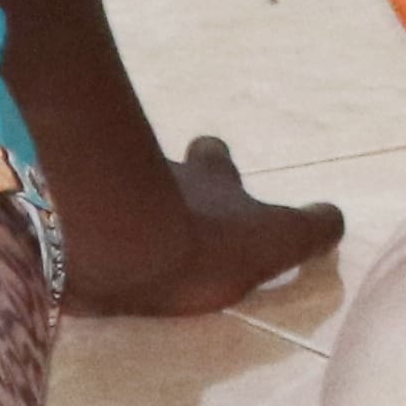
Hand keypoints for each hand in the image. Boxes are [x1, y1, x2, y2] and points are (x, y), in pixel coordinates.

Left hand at [54, 132, 344, 318]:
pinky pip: (75, 210)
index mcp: (213, 181)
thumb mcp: (276, 240)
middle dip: (168, 177)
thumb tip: (335, 217)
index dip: (219, 163)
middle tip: (164, 203)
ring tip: (114, 234)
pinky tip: (74, 247)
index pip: (218, 158)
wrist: (116, 245)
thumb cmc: (201, 246)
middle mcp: (162, 175)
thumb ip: (310, 230)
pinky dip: (78, 221)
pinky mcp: (71, 210)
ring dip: (121, 202)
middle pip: (161, 165)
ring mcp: (112, 187)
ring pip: (118, 183)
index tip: (217, 168)